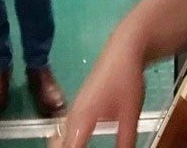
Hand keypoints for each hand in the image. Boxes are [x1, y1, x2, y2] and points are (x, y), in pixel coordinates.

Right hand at [56, 31, 145, 147]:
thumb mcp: (130, 116)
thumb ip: (125, 143)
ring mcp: (72, 110)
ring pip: (58, 140)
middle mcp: (71, 116)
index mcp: (82, 119)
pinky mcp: (77, 107)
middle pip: (57, 147)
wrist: (123, 50)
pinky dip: (64, 145)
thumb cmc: (127, 81)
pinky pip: (63, 132)